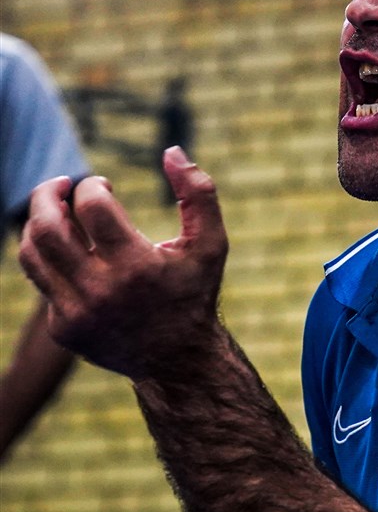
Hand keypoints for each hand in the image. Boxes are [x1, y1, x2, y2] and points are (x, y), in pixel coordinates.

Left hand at [18, 147, 227, 381]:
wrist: (177, 360)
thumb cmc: (194, 292)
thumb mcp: (211, 243)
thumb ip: (199, 193)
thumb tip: (171, 151)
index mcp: (136, 267)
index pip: (91, 206)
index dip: (92, 186)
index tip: (103, 187)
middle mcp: (100, 292)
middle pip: (47, 228)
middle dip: (47, 195)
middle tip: (61, 184)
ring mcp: (76, 314)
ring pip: (32, 255)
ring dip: (39, 224)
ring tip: (56, 212)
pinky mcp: (63, 329)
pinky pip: (42, 282)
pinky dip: (53, 259)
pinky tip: (72, 252)